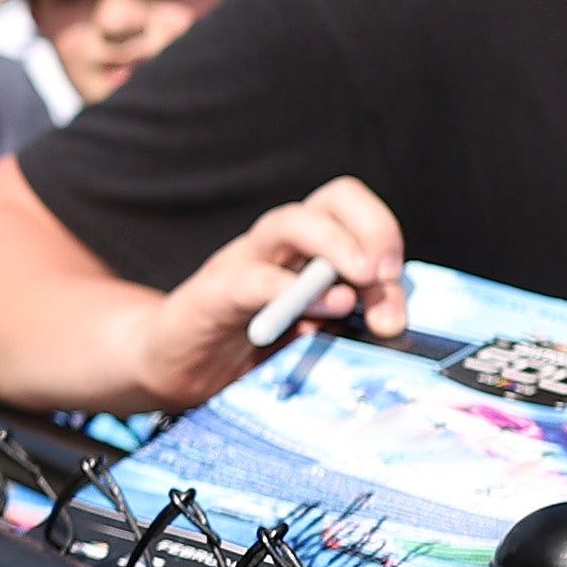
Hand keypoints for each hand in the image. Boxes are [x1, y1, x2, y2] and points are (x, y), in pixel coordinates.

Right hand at [133, 179, 406, 404]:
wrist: (172, 368)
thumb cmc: (247, 350)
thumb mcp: (311, 335)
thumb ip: (346, 322)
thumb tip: (390, 320)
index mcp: (307, 249)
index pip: (354, 209)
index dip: (384, 233)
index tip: (394, 281)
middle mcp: (278, 245)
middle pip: (334, 198)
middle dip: (373, 230)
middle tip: (383, 279)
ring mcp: (242, 264)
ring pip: (291, 222)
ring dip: (335, 247)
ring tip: (358, 286)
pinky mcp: (212, 296)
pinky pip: (251, 280)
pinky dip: (285, 291)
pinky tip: (312, 316)